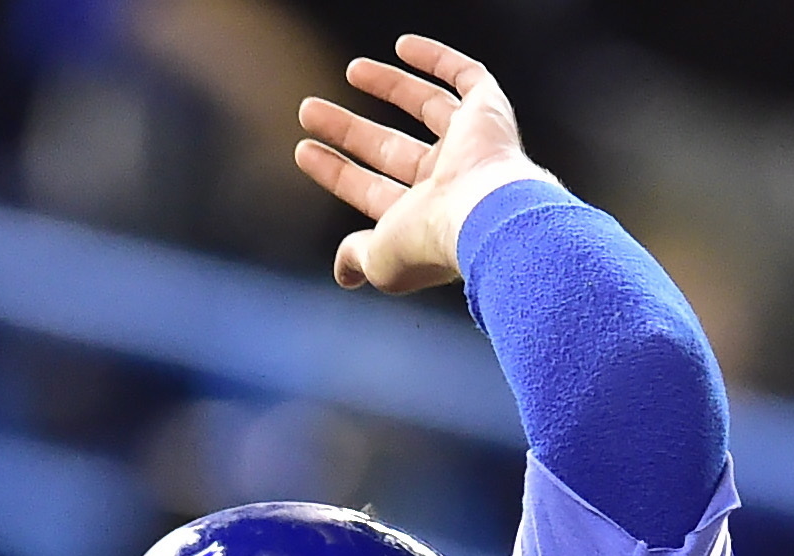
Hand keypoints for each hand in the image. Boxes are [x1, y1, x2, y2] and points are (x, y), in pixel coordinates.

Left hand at [295, 34, 541, 296]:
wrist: (486, 217)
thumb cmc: (435, 244)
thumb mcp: (382, 258)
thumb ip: (360, 257)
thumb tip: (344, 272)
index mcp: (428, 218)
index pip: (375, 191)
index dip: (338, 173)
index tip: (303, 150)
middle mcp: (452, 182)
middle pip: (393, 148)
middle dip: (350, 131)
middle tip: (309, 110)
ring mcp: (472, 147)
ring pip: (427, 108)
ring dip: (389, 87)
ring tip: (351, 70)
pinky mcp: (490, 114)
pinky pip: (467, 78)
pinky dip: (439, 59)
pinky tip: (403, 46)